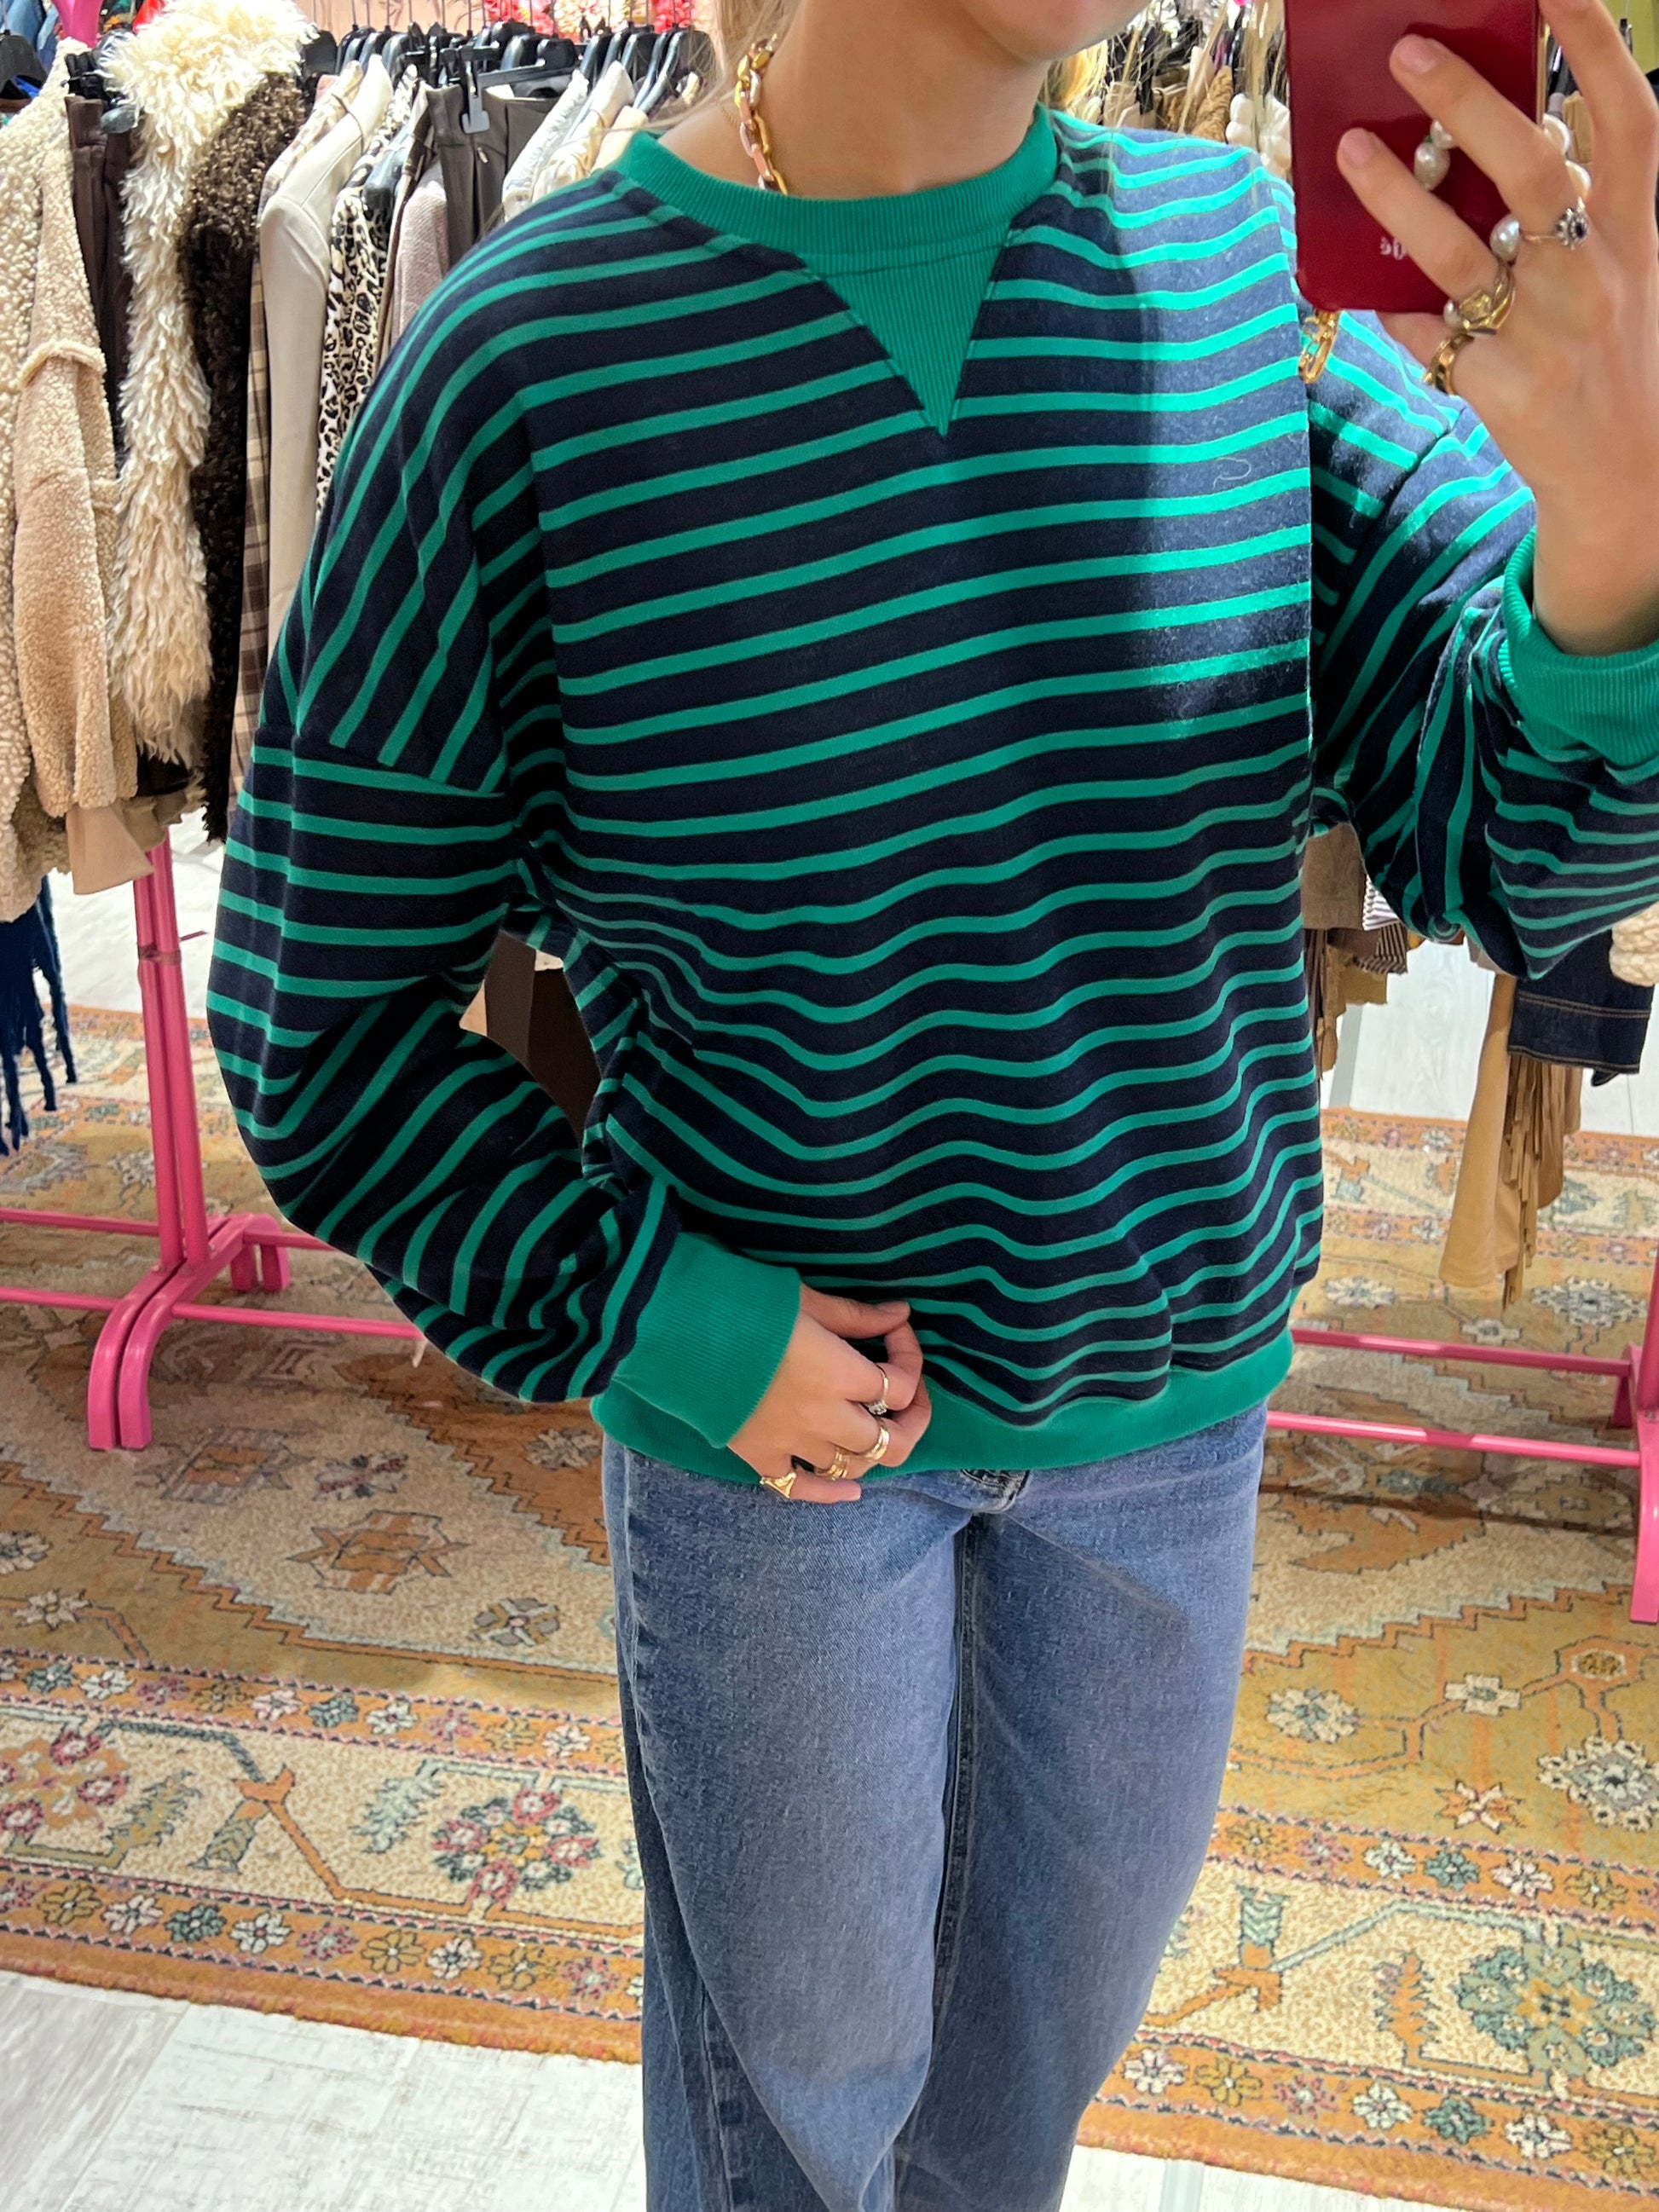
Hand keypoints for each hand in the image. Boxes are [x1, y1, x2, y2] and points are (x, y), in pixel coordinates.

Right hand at [728, 1287, 930, 1502]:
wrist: (676, 1329)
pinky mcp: (759, 1454)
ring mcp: (791, 1442)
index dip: (911, 1359)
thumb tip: (901, 1314)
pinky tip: (850, 1489)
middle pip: (891, 1442)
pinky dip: (830, 1492)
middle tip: (907, 1394)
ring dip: (874, 1449)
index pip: (900, 1386)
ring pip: (853, 1468)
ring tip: (875, 1426)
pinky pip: (800, 1487)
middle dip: (911, 1418)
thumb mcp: (808, 1300)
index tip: (897, 1333)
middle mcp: (823, 1416)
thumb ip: (857, 1315)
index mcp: (839, 1373)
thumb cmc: (744, 1304)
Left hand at [1335, 0, 1658, 653]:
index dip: (1594, 45)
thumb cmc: (1606, 351)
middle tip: (1406, 53)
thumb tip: (1509, 133)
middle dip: (1463, 103)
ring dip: (1395, 196)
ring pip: (1456, 251)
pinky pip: (1424, 329)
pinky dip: (1389, 302)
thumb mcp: (1615, 269)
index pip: (1628, 117)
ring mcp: (1546, 332)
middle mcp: (1593, 271)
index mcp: (1632, 229)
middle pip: (1526, 168)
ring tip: (1349, 150)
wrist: (1623, 476)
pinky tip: (1354, 277)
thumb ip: (1573, 203)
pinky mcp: (1500, 388)